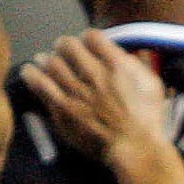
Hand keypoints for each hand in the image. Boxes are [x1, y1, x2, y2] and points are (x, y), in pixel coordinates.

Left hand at [22, 30, 179, 173]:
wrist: (135, 148)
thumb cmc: (147, 119)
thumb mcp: (152, 84)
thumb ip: (135, 64)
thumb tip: (120, 53)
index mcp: (116, 65)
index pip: (92, 36)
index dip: (87, 39)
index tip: (87, 45)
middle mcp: (94, 73)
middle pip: (67, 45)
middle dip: (64, 45)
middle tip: (63, 51)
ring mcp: (76, 91)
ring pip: (50, 62)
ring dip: (46, 58)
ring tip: (45, 60)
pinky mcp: (62, 108)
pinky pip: (39, 84)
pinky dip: (32, 74)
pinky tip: (30, 71)